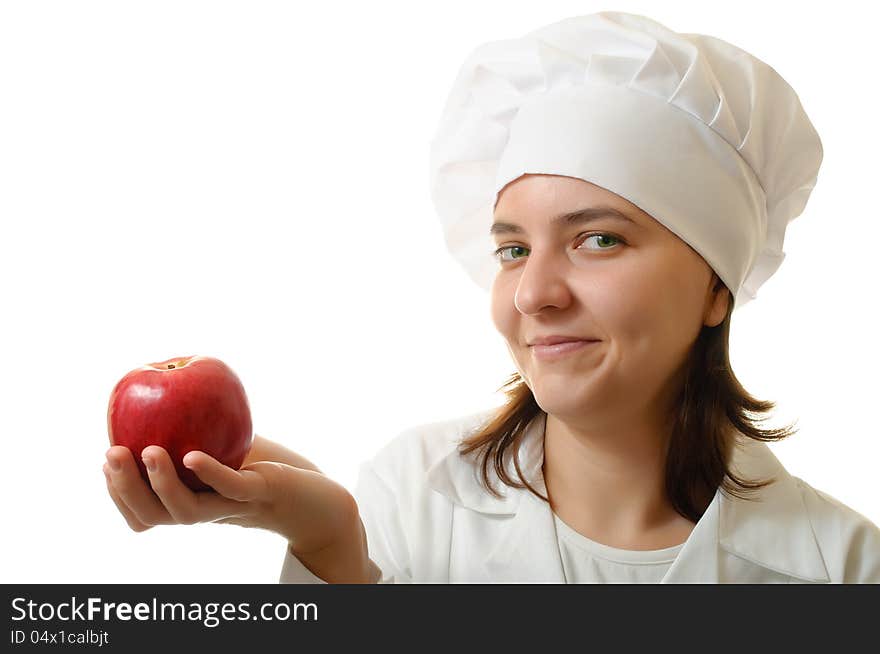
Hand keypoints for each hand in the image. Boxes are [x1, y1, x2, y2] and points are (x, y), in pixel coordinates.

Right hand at [104, 439, 372, 581]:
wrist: (313, 498)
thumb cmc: (262, 470)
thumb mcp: (221, 450)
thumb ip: (193, 432)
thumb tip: (159, 394)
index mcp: (190, 506)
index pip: (142, 514)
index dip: (119, 493)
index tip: (106, 460)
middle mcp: (205, 514)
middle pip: (154, 515)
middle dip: (126, 488)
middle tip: (112, 454)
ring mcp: (231, 507)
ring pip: (187, 510)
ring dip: (163, 483)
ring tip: (148, 451)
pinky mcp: (259, 493)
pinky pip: (231, 488)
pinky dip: (211, 473)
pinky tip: (193, 455)